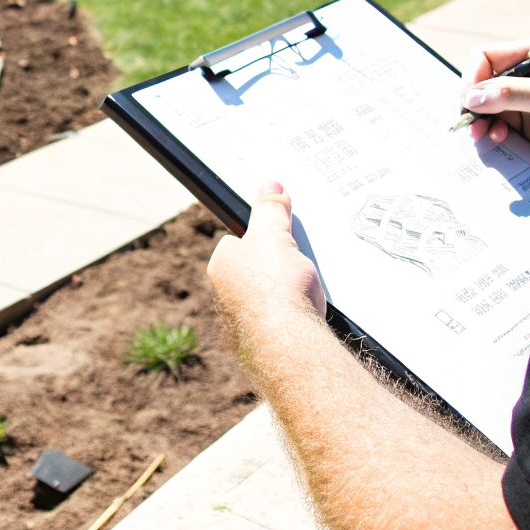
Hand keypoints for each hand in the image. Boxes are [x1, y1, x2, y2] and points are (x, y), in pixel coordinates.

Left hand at [208, 182, 325, 331]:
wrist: (287, 343)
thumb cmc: (274, 287)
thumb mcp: (274, 236)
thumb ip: (271, 210)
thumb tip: (270, 186)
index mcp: (222, 266)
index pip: (238, 242)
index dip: (263, 237)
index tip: (282, 238)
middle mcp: (225, 295)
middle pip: (256, 269)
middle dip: (277, 266)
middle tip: (299, 264)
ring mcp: (242, 320)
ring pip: (269, 296)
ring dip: (287, 291)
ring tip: (307, 288)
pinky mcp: (262, 342)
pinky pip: (280, 320)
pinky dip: (293, 316)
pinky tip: (307, 313)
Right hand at [460, 38, 529, 174]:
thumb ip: (513, 94)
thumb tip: (472, 98)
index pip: (485, 57)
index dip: (473, 76)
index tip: (471, 100)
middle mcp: (522, 78)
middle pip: (478, 83)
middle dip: (471, 103)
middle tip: (471, 123)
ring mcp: (521, 104)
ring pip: (482, 108)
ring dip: (478, 121)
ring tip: (482, 135)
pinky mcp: (523, 128)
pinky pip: (493, 128)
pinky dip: (489, 134)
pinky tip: (499, 141)